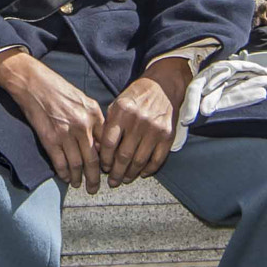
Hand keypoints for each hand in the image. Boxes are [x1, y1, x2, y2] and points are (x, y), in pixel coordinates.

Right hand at [0, 50, 104, 192]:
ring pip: (77, 164)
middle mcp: (83, 124)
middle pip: (93, 159)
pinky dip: (63, 173)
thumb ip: (94, 120)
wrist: (33, 82)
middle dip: (95, 177)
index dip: (107, 162)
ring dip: (78, 178)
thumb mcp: (83, 100)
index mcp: (94, 114)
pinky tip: (65, 178)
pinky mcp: (49, 138)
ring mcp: (66, 132)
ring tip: (78, 184)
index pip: (107, 144)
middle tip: (95, 188)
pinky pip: (60, 162)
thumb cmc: (57, 89)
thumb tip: (99, 144)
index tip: (107, 171)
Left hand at [101, 57, 192, 187]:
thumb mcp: (118, 103)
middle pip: (123, 156)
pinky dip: (149, 169)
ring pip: (139, 161)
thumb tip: (99, 150)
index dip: (104, 159)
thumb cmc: (136, 96)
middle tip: (112, 181)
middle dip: (116, 172)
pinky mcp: (168, 135)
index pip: (109, 143)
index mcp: (122, 112)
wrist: (163, 85)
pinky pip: (157, 159)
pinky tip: (142, 173)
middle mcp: (138, 121)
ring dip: (131, 174)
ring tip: (125, 179)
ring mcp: (154, 129)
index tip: (103, 167)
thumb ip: (109, 125)